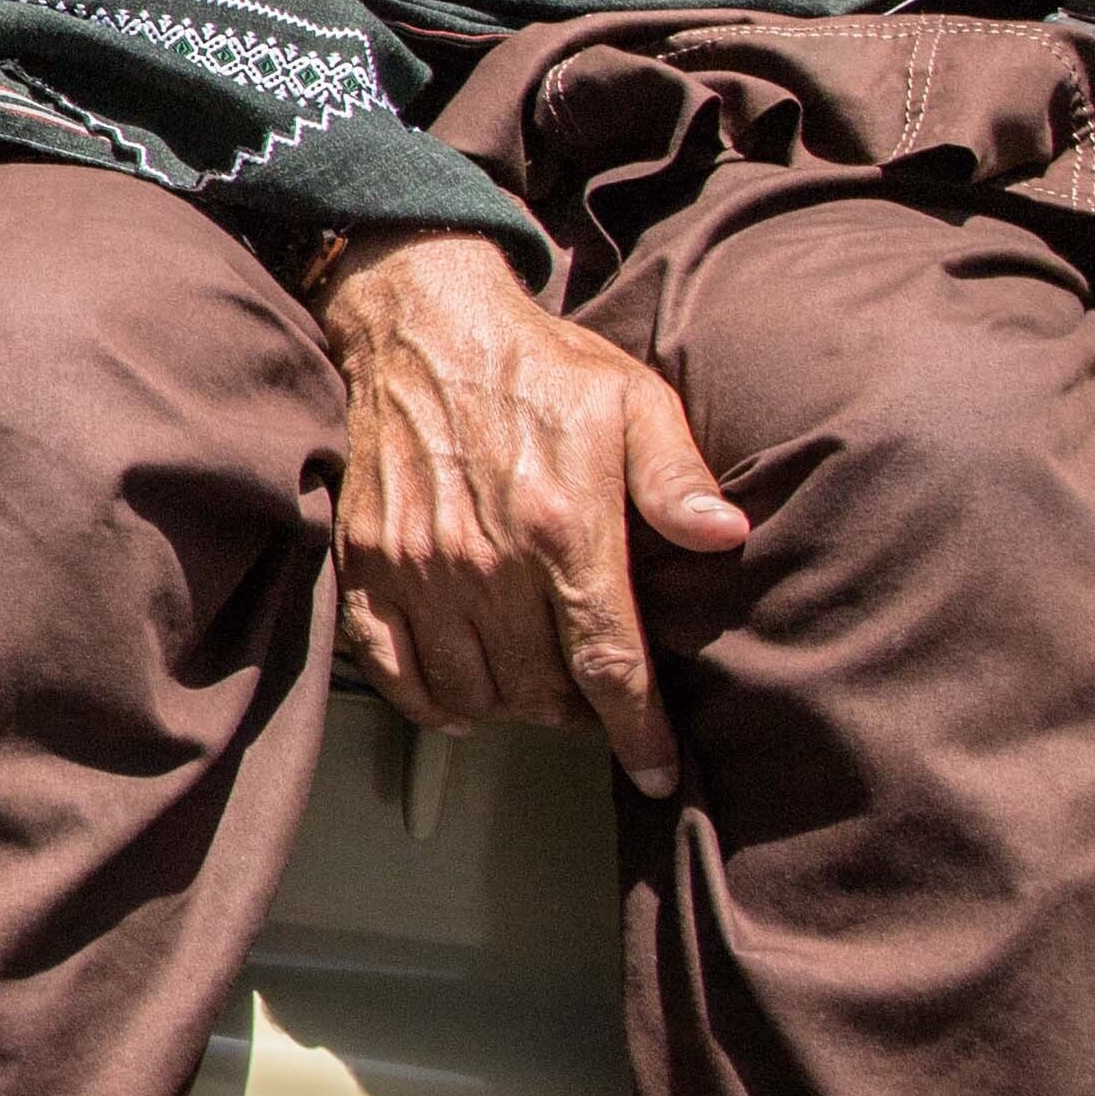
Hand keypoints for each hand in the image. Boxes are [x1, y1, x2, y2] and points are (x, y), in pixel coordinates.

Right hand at [315, 229, 738, 796]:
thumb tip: (726, 536)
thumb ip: (678, 477)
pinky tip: (458, 698)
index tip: (658, 772)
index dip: (639, 732)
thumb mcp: (634, 402)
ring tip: (536, 691)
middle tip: (594, 697)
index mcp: (563, 527)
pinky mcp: (368, 561)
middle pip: (539, 692)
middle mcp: (487, 559)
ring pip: (470, 691)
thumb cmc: (539, 367)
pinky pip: (392, 667)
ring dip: (510, 709)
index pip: (608, 664)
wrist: (423, 323)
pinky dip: (426, 700)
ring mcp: (419, 565)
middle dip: (576, 714)